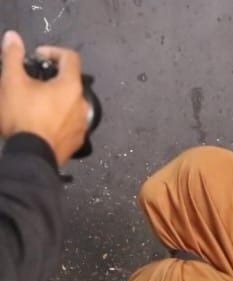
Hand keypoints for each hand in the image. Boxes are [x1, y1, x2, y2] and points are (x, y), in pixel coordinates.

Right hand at [0, 32, 87, 165]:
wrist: (32, 155)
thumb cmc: (23, 116)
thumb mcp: (12, 82)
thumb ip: (13, 57)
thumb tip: (13, 37)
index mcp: (71, 86)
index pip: (71, 58)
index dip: (53, 51)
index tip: (37, 56)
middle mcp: (83, 104)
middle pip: (71, 82)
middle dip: (53, 77)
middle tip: (33, 79)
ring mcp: (83, 124)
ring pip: (71, 103)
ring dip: (56, 98)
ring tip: (36, 101)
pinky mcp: (78, 140)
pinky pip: (70, 122)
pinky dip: (59, 116)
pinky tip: (42, 121)